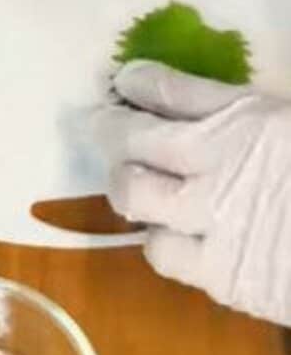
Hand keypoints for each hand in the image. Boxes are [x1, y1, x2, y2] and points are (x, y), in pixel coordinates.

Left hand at [93, 61, 290, 326]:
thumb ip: (252, 116)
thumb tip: (210, 106)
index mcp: (252, 119)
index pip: (170, 89)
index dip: (138, 82)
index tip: (126, 80)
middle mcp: (221, 163)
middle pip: (132, 136)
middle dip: (108, 127)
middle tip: (102, 124)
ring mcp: (214, 220)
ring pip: (132, 194)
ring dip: (127, 184)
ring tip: (133, 181)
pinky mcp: (221, 274)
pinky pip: (162, 252)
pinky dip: (162, 240)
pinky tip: (173, 234)